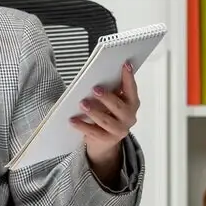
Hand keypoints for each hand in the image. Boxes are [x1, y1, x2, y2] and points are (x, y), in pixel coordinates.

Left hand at [70, 61, 140, 178]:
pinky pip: (94, 132)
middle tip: (95, 89)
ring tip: (82, 104)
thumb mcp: (112, 100)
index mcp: (132, 103)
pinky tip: (73, 120)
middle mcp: (129, 117)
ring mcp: (119, 130)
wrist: (105, 140)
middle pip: (119, 107)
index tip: (125, 65)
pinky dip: (82, 125)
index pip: (131, 89)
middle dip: (107, 97)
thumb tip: (101, 73)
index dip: (129, 77)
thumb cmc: (108, 113)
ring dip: (94, 112)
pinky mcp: (107, 140)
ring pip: (106, 120)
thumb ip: (111, 89)